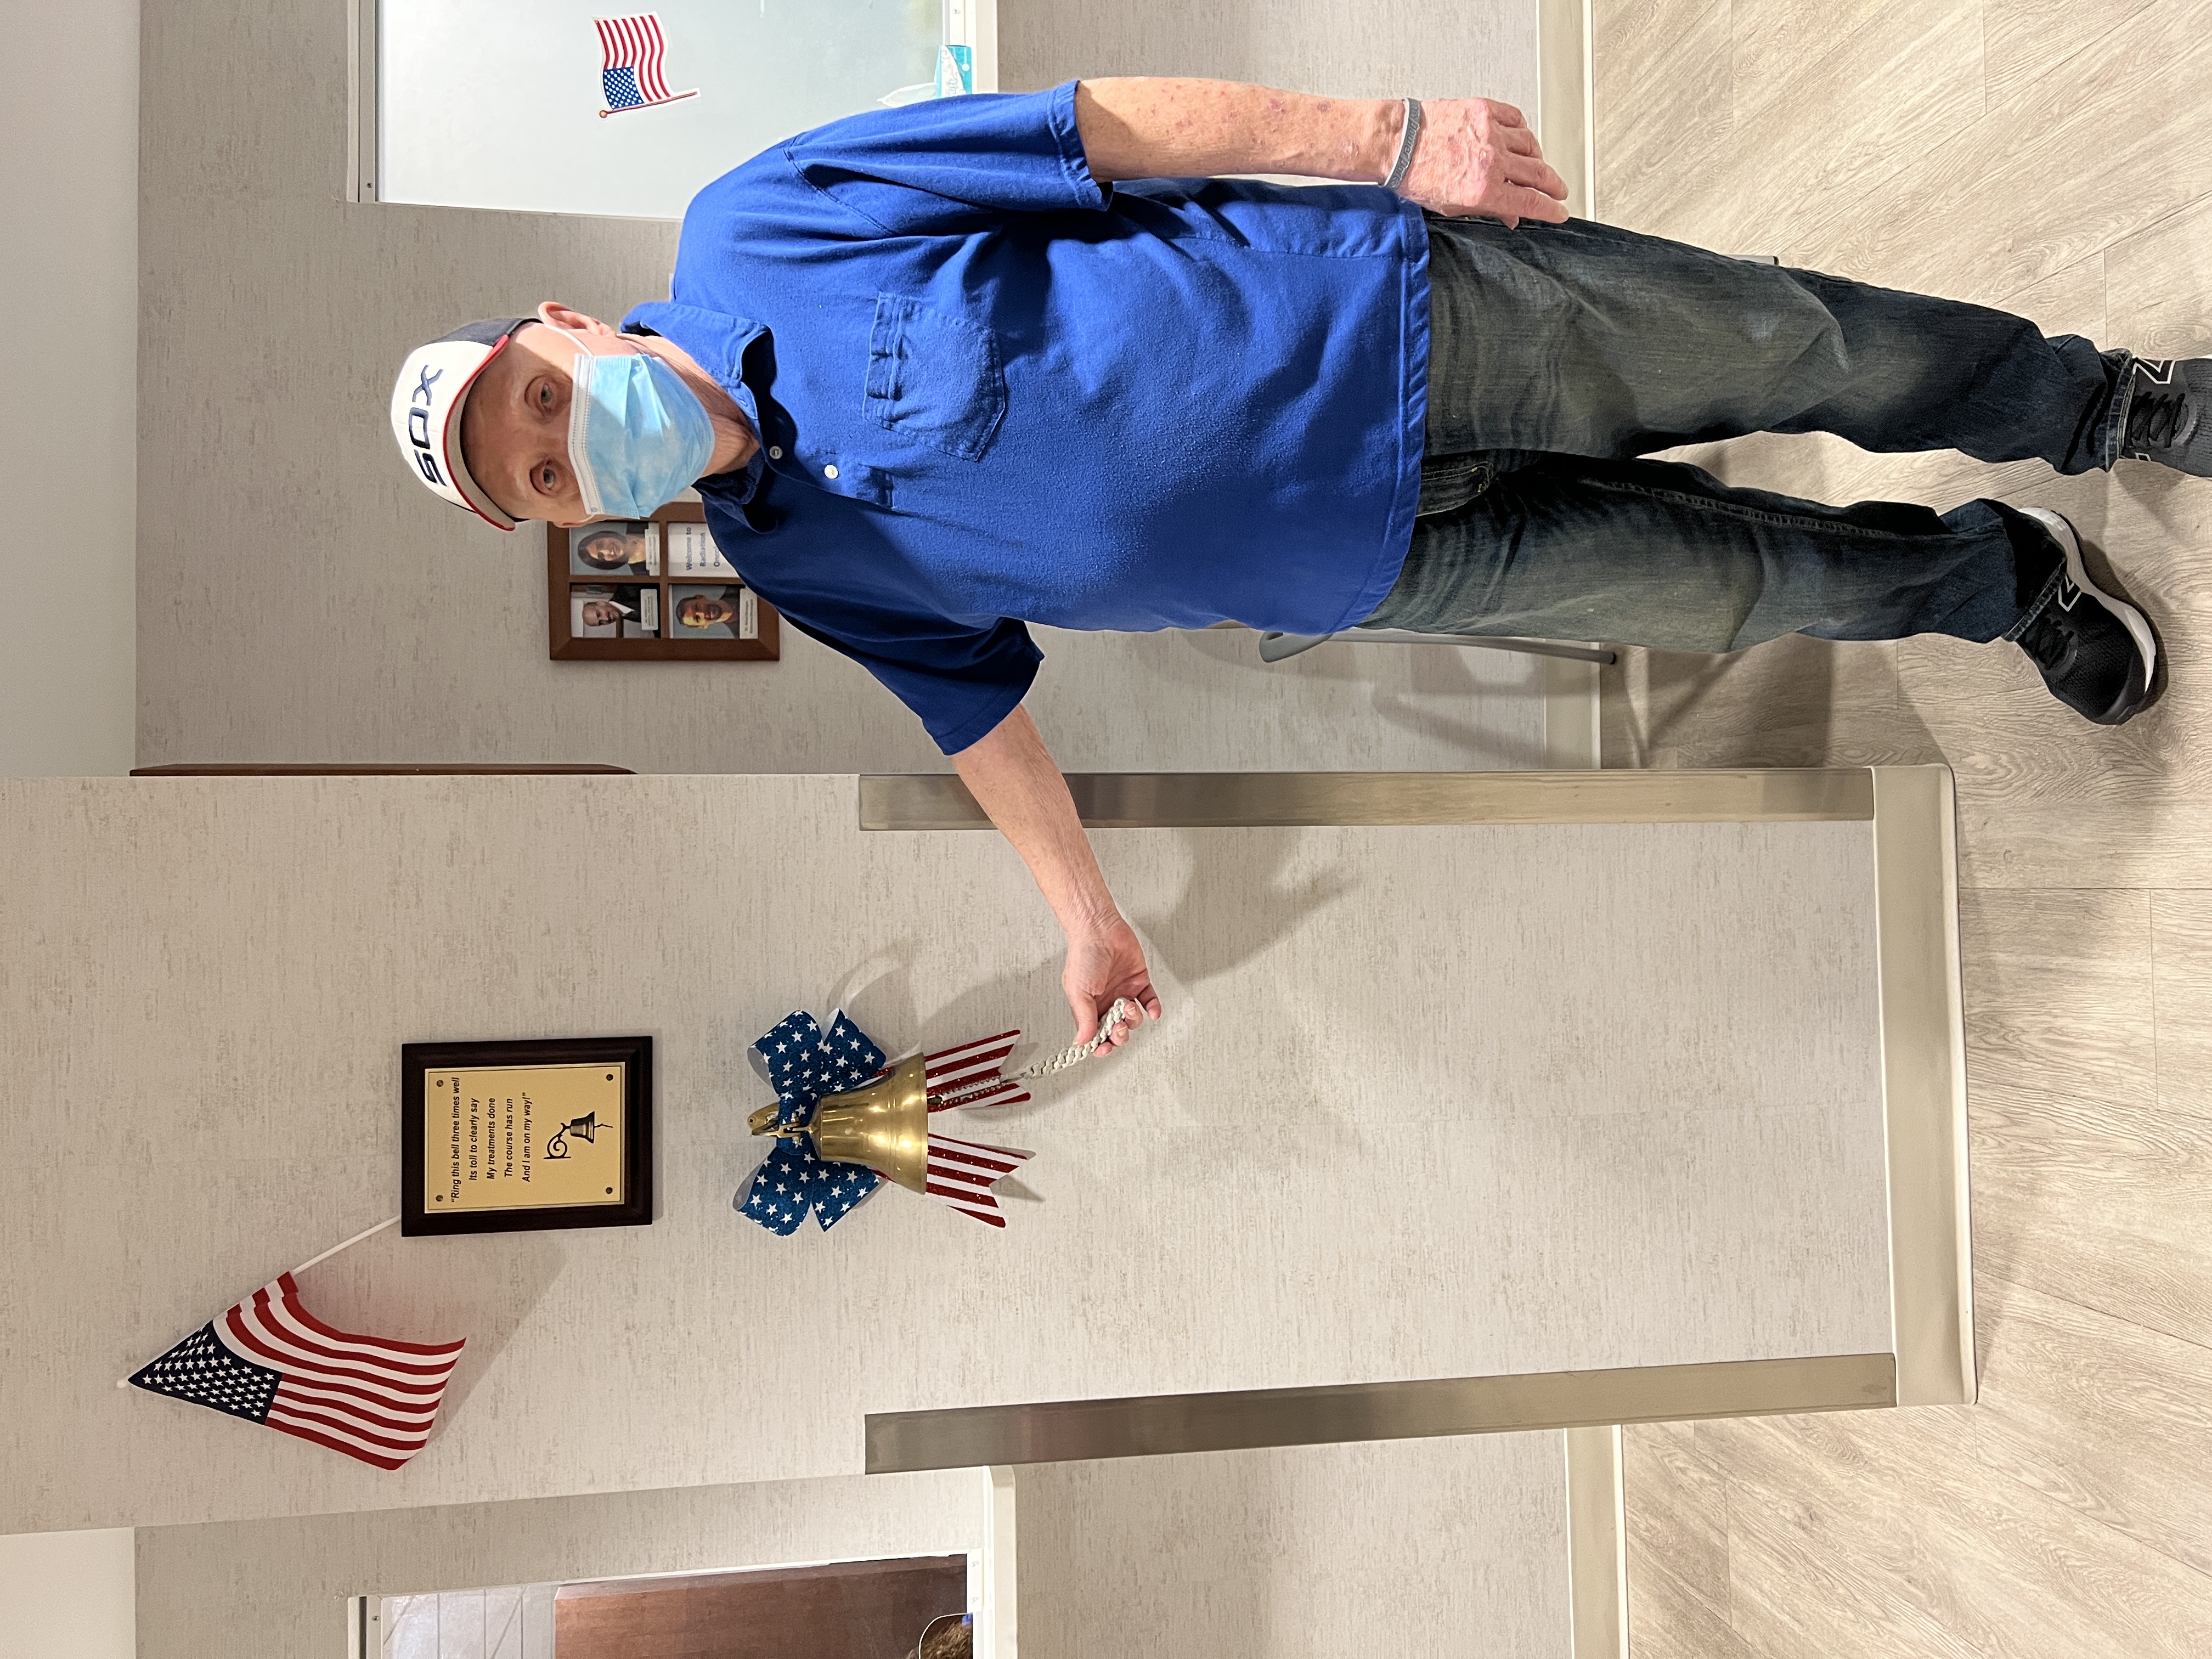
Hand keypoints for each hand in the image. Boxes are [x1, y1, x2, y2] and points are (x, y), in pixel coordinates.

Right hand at [1062, 912, 1164, 1052]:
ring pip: (1134, 1019)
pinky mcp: (1139, 981)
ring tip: (1127, 1005)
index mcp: (1089, 1007)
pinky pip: (1150, 1001)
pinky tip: (1152, 1011)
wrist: (1100, 929)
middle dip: (1119, 1035)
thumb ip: (1083, 1018)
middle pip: (1117, 1032)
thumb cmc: (1084, 955)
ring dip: (1134, 1018)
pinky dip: (1153, 1008)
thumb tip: (1082, 1043)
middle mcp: (1107, 1002)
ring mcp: (1123, 992)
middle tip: (1118, 1026)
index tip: (1104, 1047)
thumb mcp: (1078, 991)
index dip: (1101, 1045)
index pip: (1096, 1035)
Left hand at [1395, 98, 1569, 228]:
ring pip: (1530, 145)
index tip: (1560, 212)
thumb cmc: (1415, 175)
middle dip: (1553, 185)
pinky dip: (1523, 132)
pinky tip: (1521, 139)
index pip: (1530, 201)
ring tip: (1538, 167)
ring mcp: (1491, 132)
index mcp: (1483, 189)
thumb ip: (1487, 209)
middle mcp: (1492, 160)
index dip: (1550, 209)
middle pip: (1538, 173)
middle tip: (1559, 191)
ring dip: (1538, 159)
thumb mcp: (1451, 206)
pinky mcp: (1485, 110)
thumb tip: (1512, 216)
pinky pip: (1517, 120)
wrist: (1397, 143)